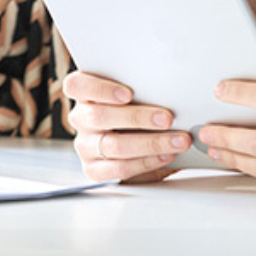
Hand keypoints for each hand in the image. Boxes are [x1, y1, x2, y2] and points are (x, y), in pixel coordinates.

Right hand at [62, 70, 190, 182]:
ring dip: (151, 143)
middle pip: (99, 116)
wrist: (143, 144)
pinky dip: (146, 162)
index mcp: (85, 93)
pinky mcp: (94, 170)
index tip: (128, 93)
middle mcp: (81, 118)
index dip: (100, 88)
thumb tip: (173, 85)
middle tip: (168, 118)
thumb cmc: (142, 109)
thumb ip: (145, 88)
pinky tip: (166, 156)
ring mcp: (85, 145)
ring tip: (178, 140)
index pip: (76, 85)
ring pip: (113, 145)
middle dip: (137, 117)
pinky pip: (119, 168)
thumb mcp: (140, 94)